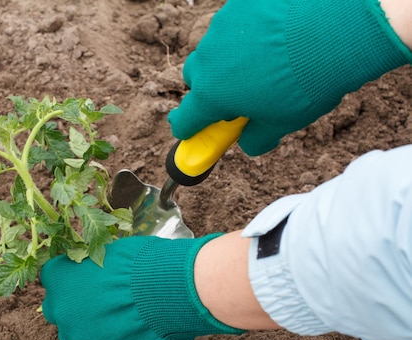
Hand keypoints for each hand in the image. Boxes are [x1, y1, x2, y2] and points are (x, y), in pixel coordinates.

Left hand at [40, 234, 243, 339]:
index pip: (54, 280)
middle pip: (62, 313)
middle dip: (79, 311)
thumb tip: (101, 270)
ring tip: (124, 327)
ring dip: (94, 334)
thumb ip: (95, 265)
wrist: (167, 289)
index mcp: (59, 277)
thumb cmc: (144, 262)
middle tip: (107, 307)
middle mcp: (59, 309)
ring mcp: (77, 339)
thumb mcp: (112, 251)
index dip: (74, 282)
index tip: (90, 282)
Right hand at [168, 0, 410, 155]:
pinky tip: (274, 37)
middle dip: (210, 88)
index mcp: (213, 95)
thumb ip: (256, 137)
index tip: (193, 131)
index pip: (184, 119)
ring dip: (229, 59)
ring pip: (215, 49)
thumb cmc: (307, 81)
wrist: (337, 27)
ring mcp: (222, 27)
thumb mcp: (283, 121)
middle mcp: (209, 59)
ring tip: (266, 62)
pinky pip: (234, 24)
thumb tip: (248, 143)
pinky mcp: (238, 4)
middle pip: (195, 78)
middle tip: (240, 94)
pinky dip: (246, 33)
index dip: (188, 128)